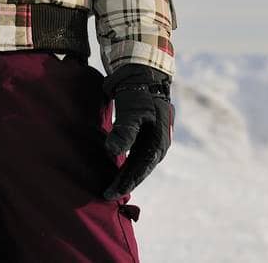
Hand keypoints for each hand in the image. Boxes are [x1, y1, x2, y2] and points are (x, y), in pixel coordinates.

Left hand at [102, 64, 173, 199]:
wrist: (146, 72)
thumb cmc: (139, 92)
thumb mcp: (133, 111)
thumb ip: (124, 131)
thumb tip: (113, 152)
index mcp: (158, 142)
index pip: (140, 169)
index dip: (125, 183)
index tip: (110, 194)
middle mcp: (160, 144)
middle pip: (141, 169)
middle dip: (125, 182)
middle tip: (107, 194)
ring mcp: (156, 138)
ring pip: (141, 162)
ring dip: (127, 174)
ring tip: (113, 184)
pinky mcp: (150, 133)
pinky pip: (139, 154)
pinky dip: (129, 162)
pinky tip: (120, 165)